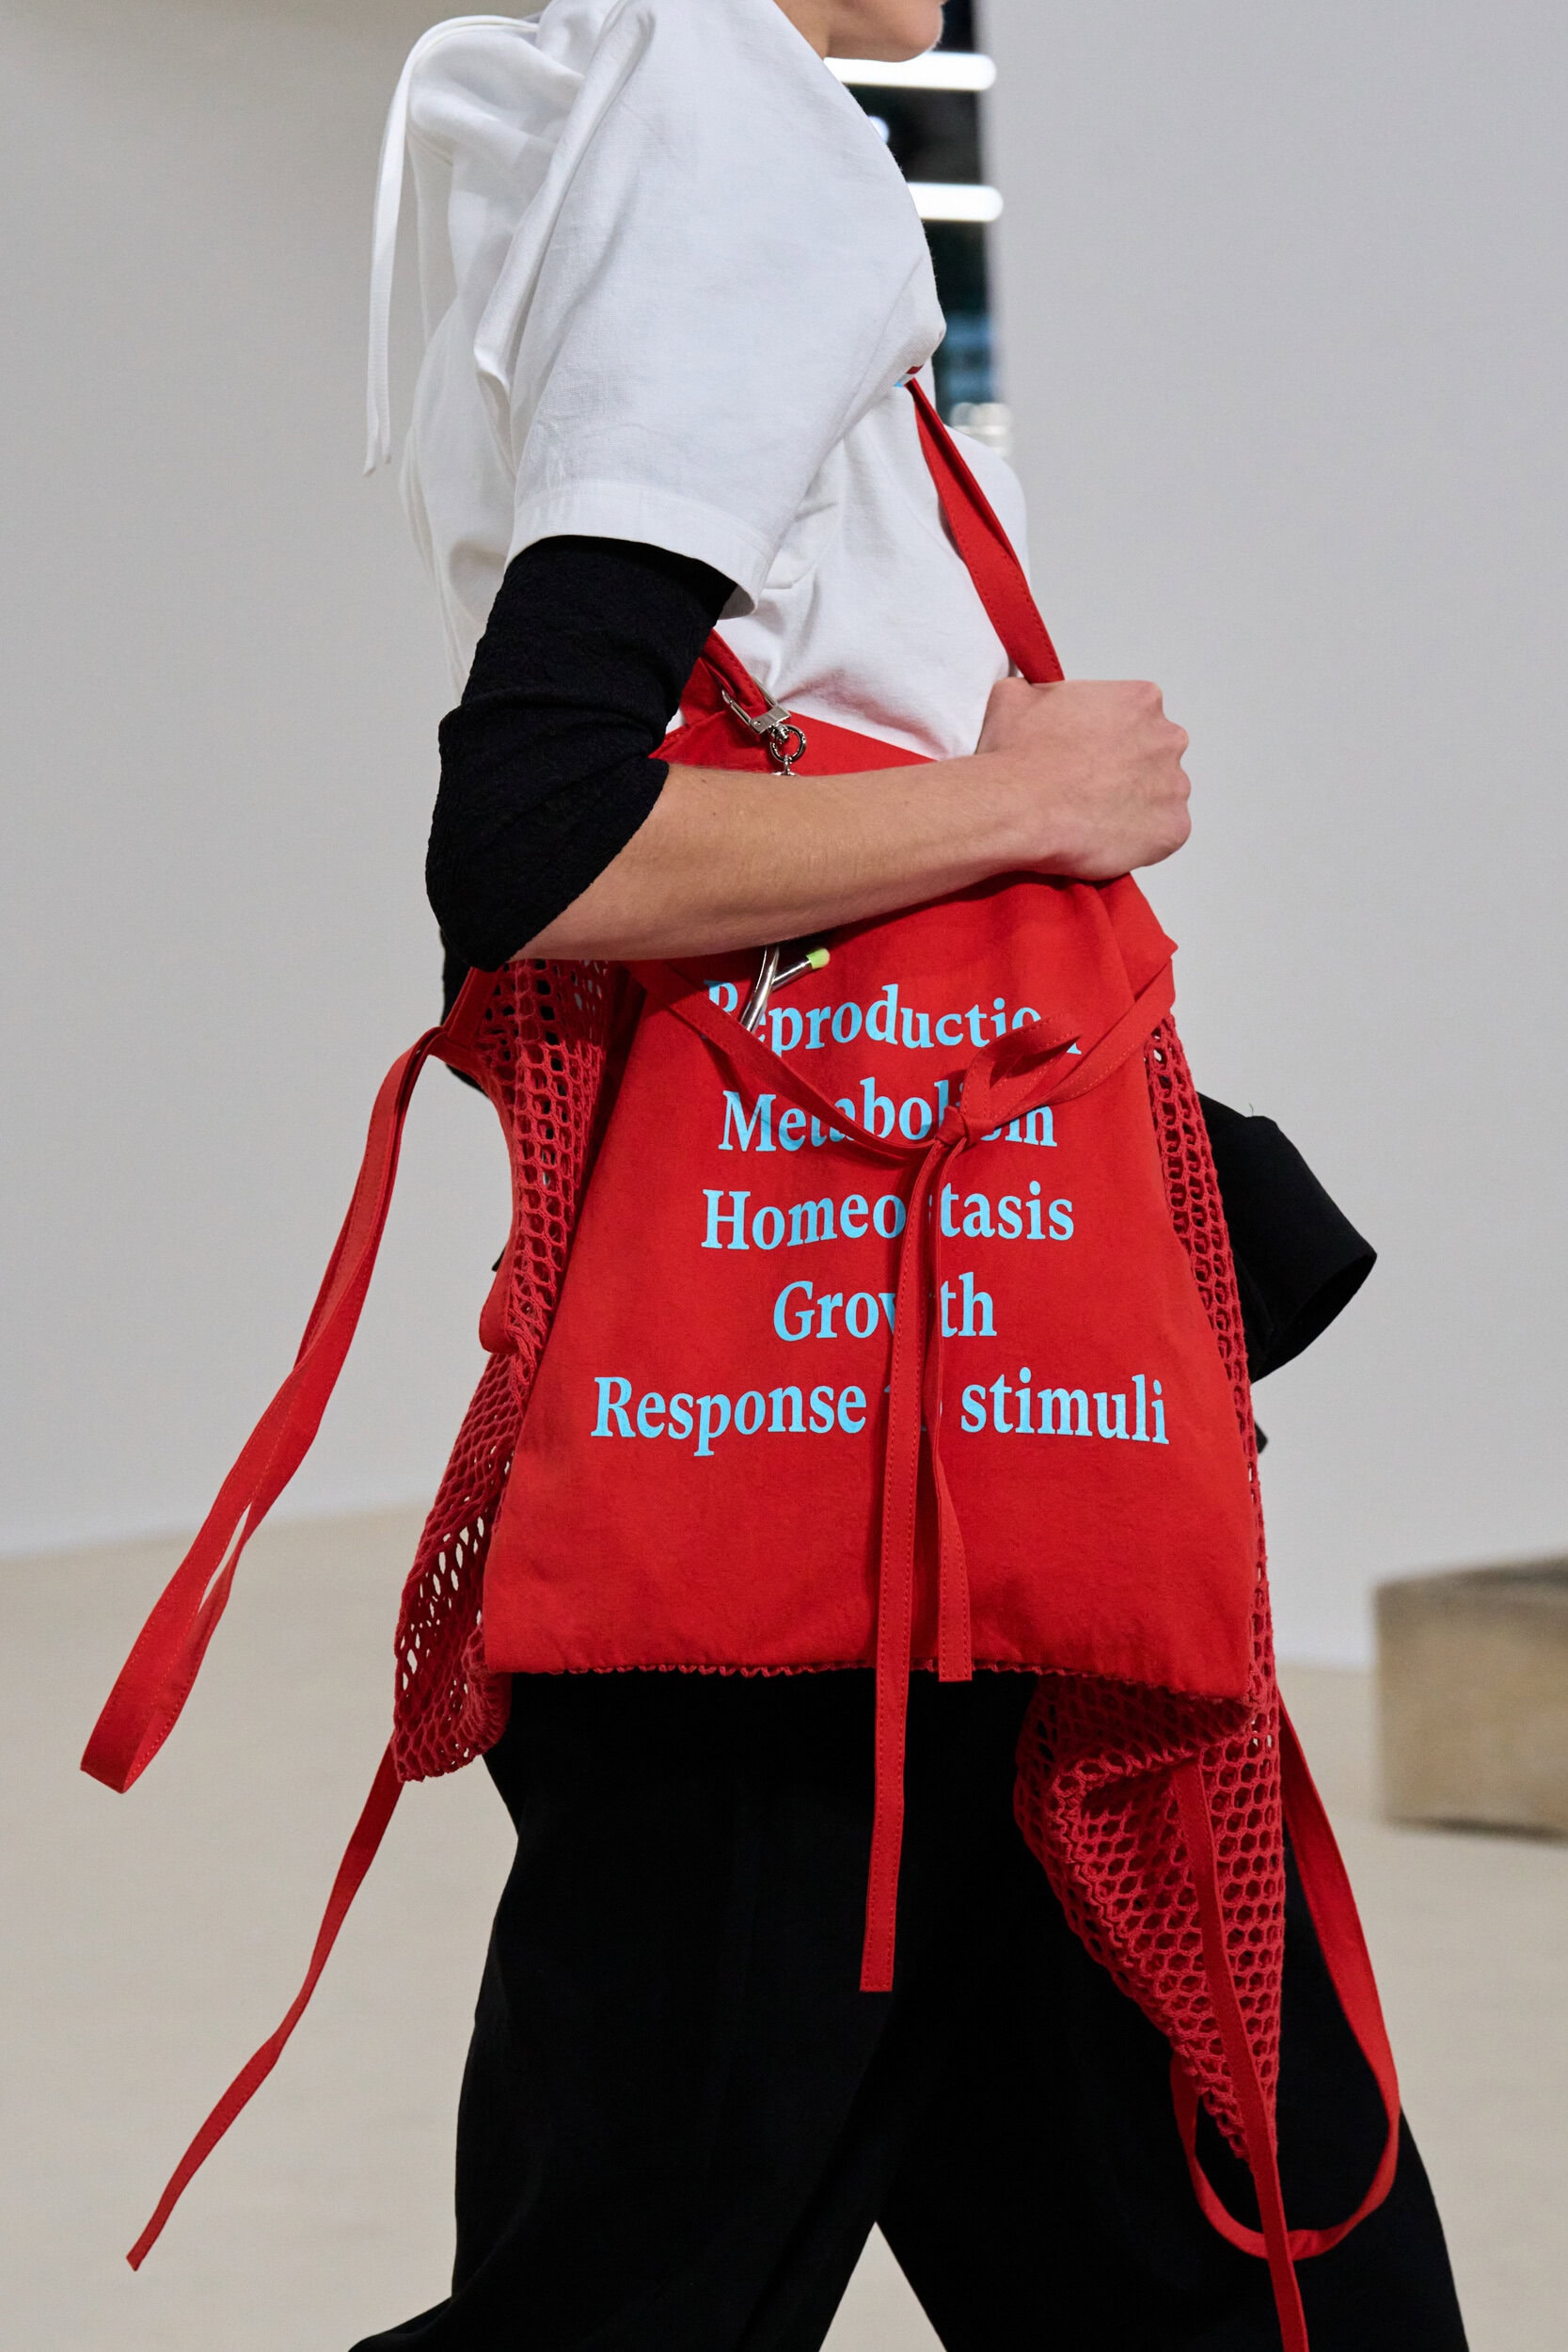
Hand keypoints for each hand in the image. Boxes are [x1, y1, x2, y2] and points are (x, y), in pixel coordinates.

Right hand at [977, 677, 1191, 880]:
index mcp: (1140, 700)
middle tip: (1089, 788)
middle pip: (1155, 755)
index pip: (1136, 716)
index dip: (1109, 737)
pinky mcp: (1172, 830)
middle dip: (1128, 770)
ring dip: (1134, 806)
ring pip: (1160, 797)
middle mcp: (1167, 739)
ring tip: (1093, 818)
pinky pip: (1162, 836)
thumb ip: (1037, 691)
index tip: (1086, 754)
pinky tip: (1105, 839)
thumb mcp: (1014, 697)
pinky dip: (1140, 841)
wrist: (1017, 809)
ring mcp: (1174, 787)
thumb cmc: (1018, 755)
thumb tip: (1030, 695)